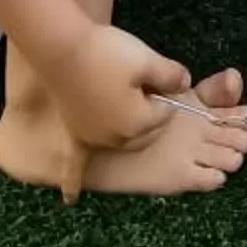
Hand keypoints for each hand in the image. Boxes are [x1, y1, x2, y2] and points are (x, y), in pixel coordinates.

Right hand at [49, 22, 191, 199]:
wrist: (61, 48)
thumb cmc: (107, 54)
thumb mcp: (148, 59)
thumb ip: (172, 76)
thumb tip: (185, 84)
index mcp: (140, 125)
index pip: (166, 111)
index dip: (160, 87)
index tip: (147, 70)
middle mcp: (117, 140)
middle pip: (145, 126)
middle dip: (145, 105)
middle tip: (132, 76)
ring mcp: (93, 138)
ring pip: (120, 135)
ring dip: (123, 123)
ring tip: (113, 93)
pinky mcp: (74, 131)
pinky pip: (76, 162)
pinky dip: (72, 181)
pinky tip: (70, 199)